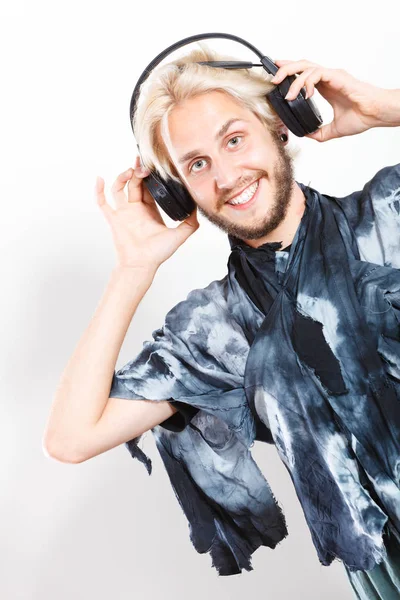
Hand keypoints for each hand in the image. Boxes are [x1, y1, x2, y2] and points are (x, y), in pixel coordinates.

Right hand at [95, 156, 198, 270]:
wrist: (141, 264)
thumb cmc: (157, 253)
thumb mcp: (179, 235)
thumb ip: (190, 223)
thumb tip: (197, 207)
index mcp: (150, 209)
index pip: (149, 186)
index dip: (151, 175)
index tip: (154, 165)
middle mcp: (136, 209)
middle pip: (134, 183)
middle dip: (138, 171)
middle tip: (143, 164)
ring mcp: (123, 213)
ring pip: (119, 188)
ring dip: (122, 177)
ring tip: (130, 171)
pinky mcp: (113, 219)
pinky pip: (102, 202)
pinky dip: (99, 190)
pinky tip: (100, 178)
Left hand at [271, 59, 387, 141]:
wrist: (375, 114)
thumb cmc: (362, 117)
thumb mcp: (334, 129)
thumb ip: (320, 132)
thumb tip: (308, 136)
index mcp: (326, 87)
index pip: (303, 74)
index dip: (289, 73)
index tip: (276, 78)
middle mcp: (327, 78)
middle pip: (301, 66)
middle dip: (285, 70)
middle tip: (273, 79)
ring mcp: (332, 75)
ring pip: (306, 67)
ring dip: (293, 79)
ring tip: (287, 95)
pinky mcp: (337, 76)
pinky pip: (317, 73)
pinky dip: (307, 82)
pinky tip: (305, 95)